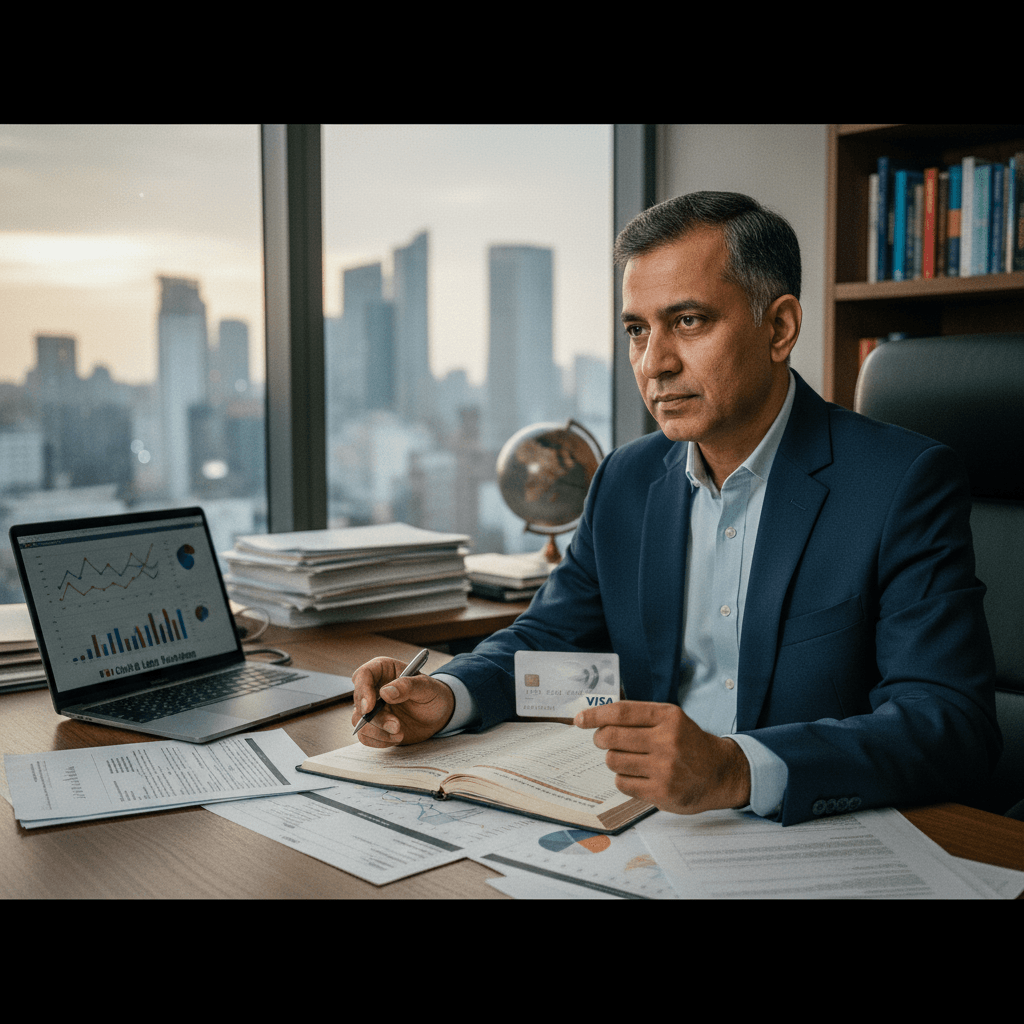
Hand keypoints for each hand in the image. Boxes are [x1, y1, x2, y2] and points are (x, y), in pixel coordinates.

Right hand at [351, 657, 454, 747]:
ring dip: (378, 731)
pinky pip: (365, 736)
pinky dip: (380, 740)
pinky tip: (396, 737)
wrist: (437, 715)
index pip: (363, 675)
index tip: (370, 707)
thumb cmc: (432, 694)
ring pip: (359, 721)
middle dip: (376, 718)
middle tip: (396, 725)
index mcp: (383, 670)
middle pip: (359, 701)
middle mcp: (373, 688)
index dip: (363, 690)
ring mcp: (371, 708)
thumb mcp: (427, 687)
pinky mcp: (374, 725)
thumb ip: (407, 686)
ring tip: (400, 733)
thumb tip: (385, 692)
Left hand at [574, 700, 750, 813]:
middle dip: (601, 739)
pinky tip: (638, 776)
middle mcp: (667, 740)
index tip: (580, 720)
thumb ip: (639, 717)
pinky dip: (624, 779)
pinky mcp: (662, 791)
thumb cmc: (688, 743)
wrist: (720, 772)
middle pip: (611, 737)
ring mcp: (665, 768)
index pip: (621, 712)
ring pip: (613, 761)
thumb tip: (596, 719)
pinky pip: (622, 783)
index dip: (596, 715)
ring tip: (629, 759)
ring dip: (614, 760)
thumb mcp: (671, 719)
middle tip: (604, 740)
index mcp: (668, 717)